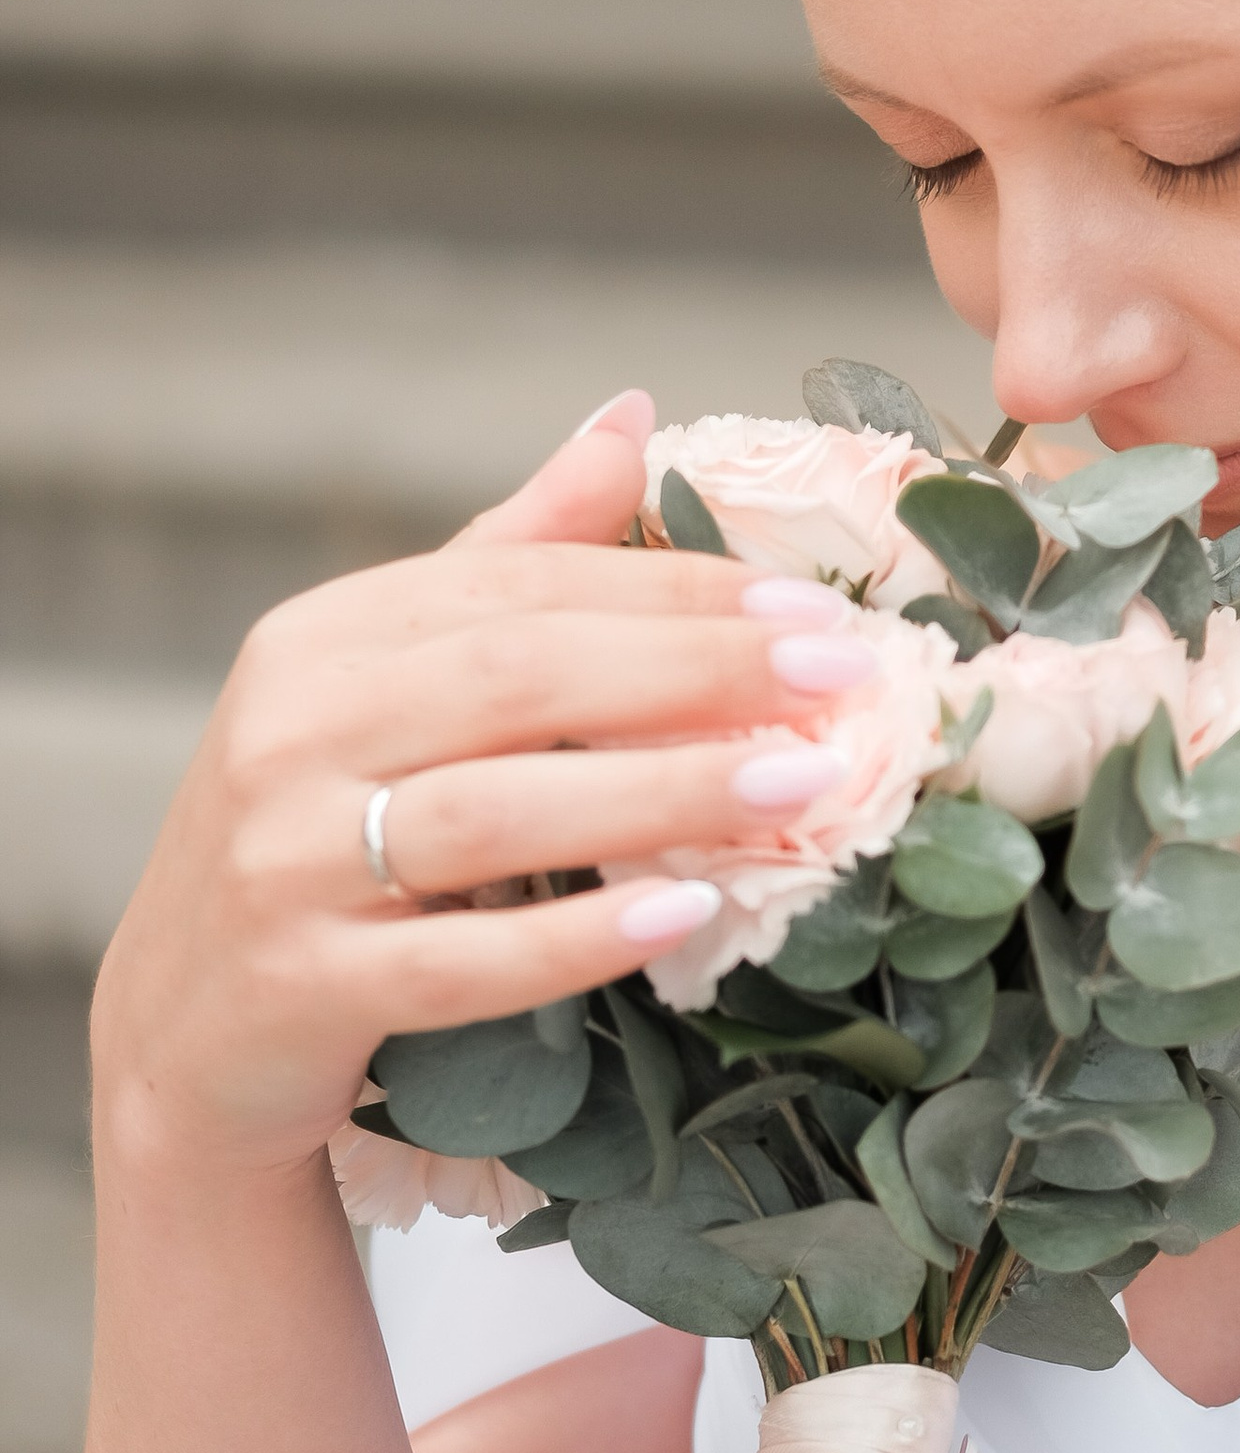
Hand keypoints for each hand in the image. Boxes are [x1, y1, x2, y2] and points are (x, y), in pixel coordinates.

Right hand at [90, 396, 869, 1186]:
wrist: (186, 1036)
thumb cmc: (325, 835)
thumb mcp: (390, 687)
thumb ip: (508, 557)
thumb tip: (628, 416)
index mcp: (323, 641)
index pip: (522, 589)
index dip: (673, 592)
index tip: (812, 612)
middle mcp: (288, 733)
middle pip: (518, 678)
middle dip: (694, 672)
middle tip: (839, 679)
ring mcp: (284, 864)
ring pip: (495, 813)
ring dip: (664, 793)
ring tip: (801, 783)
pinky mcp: (298, 987)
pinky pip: (454, 959)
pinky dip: (573, 937)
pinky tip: (684, 915)